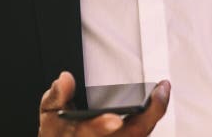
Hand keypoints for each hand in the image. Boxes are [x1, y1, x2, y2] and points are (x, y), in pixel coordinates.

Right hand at [38, 71, 170, 136]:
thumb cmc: (58, 132)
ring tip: (161, 91)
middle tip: (160, 90)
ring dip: (154, 114)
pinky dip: (150, 118)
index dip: (100, 126)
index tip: (114, 119)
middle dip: (149, 115)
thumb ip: (57, 96)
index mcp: (79, 136)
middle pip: (130, 135)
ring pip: (139, 134)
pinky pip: (140, 133)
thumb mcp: (50, 113)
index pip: (90, 132)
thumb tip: (65, 79)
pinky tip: (156, 103)